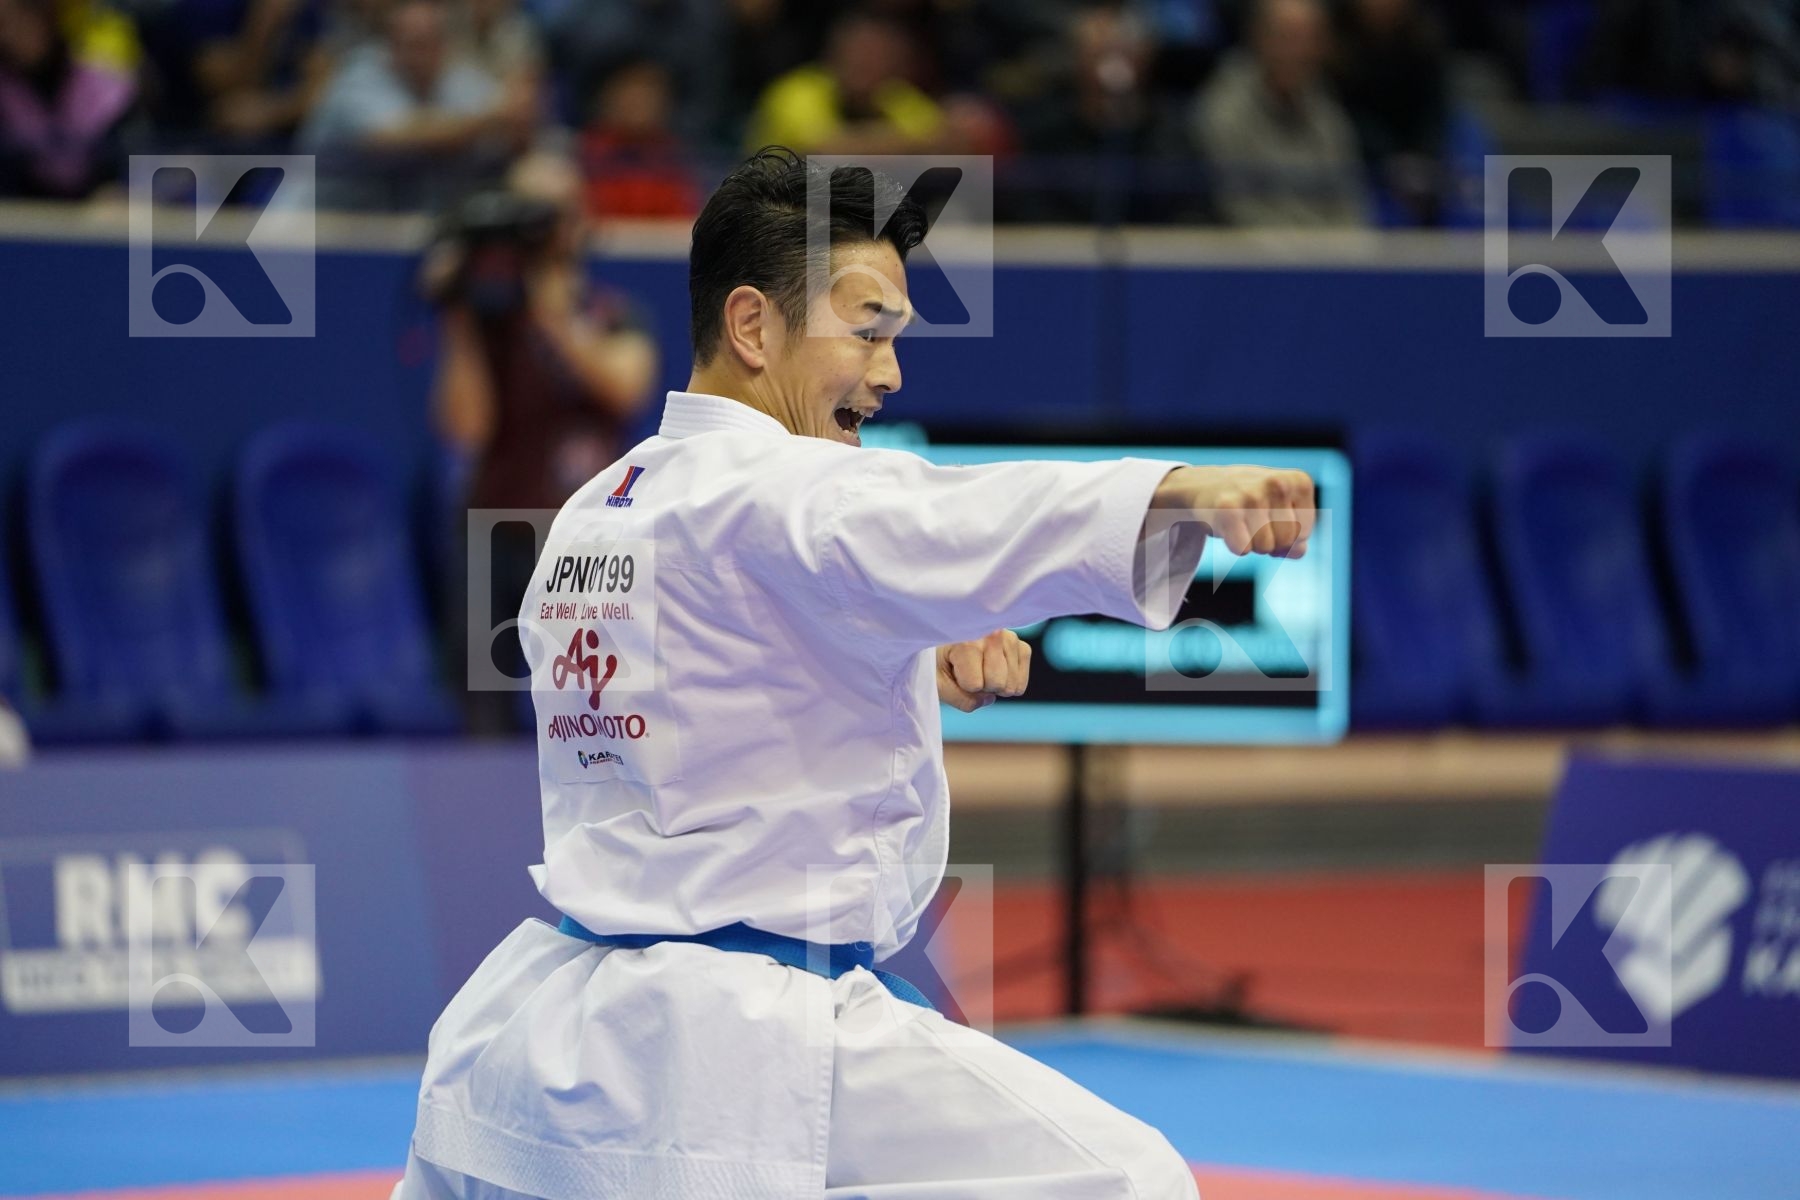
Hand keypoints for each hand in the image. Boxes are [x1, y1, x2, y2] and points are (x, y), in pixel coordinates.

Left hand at [936, 630, 1030, 711]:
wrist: (946, 638)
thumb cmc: (938, 660)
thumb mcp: (938, 683)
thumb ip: (961, 699)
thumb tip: (989, 699)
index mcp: (968, 640)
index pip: (975, 685)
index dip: (962, 686)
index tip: (954, 670)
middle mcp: (993, 634)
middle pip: (997, 684)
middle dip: (982, 686)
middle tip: (968, 671)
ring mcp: (1011, 639)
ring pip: (1011, 686)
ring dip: (995, 685)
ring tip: (980, 667)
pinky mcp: (1022, 646)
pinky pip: (1021, 682)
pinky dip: (1008, 683)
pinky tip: (994, 669)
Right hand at [1151, 464, 1314, 557]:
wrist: (1204, 484)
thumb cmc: (1250, 500)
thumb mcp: (1281, 509)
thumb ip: (1298, 534)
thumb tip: (1298, 552)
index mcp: (1299, 482)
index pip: (1303, 533)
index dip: (1286, 535)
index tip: (1270, 517)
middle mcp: (1278, 484)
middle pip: (1286, 542)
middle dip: (1270, 541)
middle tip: (1253, 520)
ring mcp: (1253, 495)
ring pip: (1265, 547)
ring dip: (1251, 543)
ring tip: (1240, 520)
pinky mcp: (1228, 509)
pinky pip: (1243, 549)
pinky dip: (1234, 545)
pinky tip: (1228, 526)